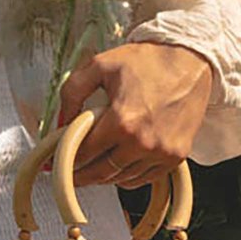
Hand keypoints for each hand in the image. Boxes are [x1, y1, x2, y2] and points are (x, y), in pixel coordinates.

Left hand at [55, 42, 214, 187]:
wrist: (190, 59)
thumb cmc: (149, 60)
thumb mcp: (99, 65)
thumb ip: (72, 92)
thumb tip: (62, 122)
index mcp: (123, 120)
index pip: (83, 153)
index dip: (62, 160)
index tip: (51, 162)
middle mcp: (143, 142)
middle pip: (100, 173)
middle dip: (78, 175)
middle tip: (66, 172)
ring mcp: (162, 153)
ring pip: (121, 180)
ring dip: (102, 176)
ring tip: (90, 165)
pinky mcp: (176, 156)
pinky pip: (143, 179)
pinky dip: (126, 177)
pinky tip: (117, 165)